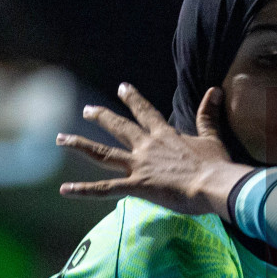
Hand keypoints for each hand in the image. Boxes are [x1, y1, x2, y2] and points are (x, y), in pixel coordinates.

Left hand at [55, 84, 252, 218]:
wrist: (214, 184)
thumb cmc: (215, 164)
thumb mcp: (212, 137)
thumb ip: (208, 114)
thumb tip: (215, 90)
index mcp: (164, 135)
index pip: (145, 113)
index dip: (133, 99)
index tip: (122, 87)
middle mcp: (146, 146)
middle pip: (118, 127)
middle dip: (101, 116)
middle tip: (87, 110)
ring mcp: (139, 165)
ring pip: (103, 153)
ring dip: (81, 144)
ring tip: (61, 138)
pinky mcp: (137, 185)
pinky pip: (105, 189)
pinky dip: (84, 190)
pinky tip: (64, 189)